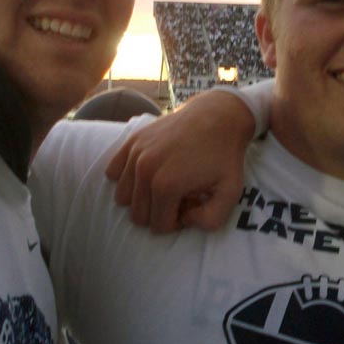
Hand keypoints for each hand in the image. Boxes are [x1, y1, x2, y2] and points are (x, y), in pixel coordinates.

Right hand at [106, 90, 257, 232]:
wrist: (218, 116)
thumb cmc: (225, 156)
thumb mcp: (231, 193)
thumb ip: (211, 220)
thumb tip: (184, 220)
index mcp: (166, 186)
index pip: (159, 227)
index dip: (177, 222)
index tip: (191, 205)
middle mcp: (145, 170)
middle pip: (139, 215)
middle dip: (159, 213)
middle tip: (180, 197)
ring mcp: (135, 154)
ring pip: (123, 198)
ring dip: (143, 198)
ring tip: (165, 185)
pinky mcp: (132, 141)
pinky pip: (113, 173)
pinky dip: (128, 179)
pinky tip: (150, 172)